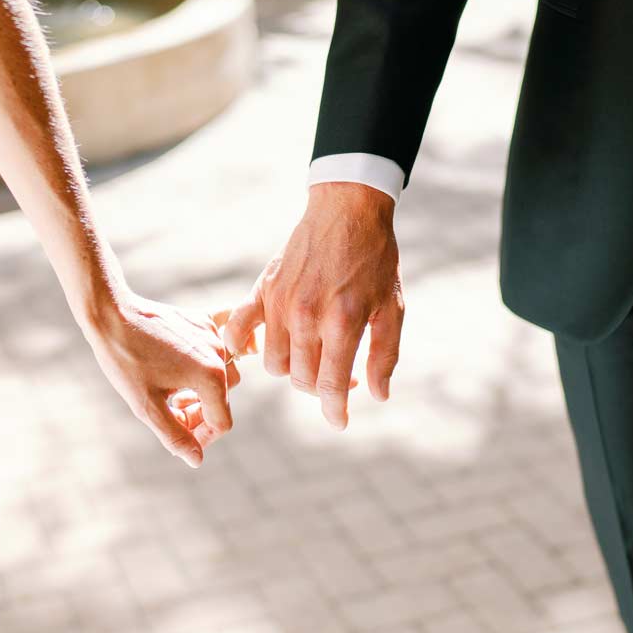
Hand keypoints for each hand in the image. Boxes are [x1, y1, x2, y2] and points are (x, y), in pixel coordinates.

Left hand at [85, 289, 239, 467]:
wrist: (111, 315)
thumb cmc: (125, 361)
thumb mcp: (147, 406)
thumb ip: (175, 435)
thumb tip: (197, 459)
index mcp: (210, 377)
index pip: (221, 422)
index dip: (202, 437)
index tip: (180, 437)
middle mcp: (219, 354)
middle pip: (223, 399)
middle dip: (200, 413)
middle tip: (171, 412)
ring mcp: (212, 335)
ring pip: (223, 374)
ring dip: (203, 390)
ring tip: (173, 392)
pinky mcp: (203, 321)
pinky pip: (224, 338)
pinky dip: (221, 352)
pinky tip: (208, 360)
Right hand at [223, 182, 403, 428]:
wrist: (348, 210)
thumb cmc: (375, 259)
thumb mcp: (392, 307)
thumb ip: (383, 354)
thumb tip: (377, 395)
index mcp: (341, 323)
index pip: (329, 386)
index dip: (334, 411)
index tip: (338, 421)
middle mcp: (306, 317)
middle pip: (300, 379)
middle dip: (320, 387)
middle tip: (338, 374)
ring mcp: (280, 304)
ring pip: (274, 363)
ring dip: (292, 369)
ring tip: (311, 355)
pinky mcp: (264, 290)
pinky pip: (240, 330)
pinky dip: (242, 346)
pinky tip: (258, 348)